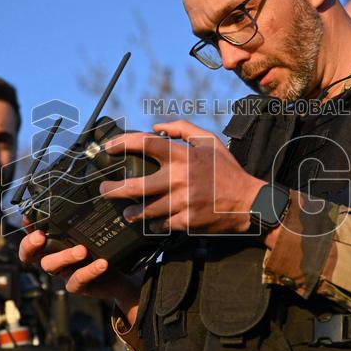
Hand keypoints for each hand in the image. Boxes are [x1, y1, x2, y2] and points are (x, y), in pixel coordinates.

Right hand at [19, 228, 139, 323]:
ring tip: (82, 250)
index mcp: (52, 243)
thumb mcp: (91, 231)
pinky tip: (101, 263)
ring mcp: (64, 272)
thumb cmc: (100, 247)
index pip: (30, 235)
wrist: (118, 274)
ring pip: (50, 267)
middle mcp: (53, 257)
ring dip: (64, 256)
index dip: (25, 228)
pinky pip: (77, 281)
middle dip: (30, 245)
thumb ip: (84, 217)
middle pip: (30, 255)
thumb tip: (91, 190)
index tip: (27, 218)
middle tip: (40, 236)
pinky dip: (88, 271)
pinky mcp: (78, 286)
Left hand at [99, 120, 264, 233]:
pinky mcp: (186, 221)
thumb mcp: (209, 141)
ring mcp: (182, 202)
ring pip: (144, 210)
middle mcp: (179, 179)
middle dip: (113, 189)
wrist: (248, 201)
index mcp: (183, 156)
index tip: (108, 147)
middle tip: (103, 189)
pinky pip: (161, 224)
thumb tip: (155, 126)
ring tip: (124, 212)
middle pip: (135, 185)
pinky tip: (148, 222)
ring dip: (130, 212)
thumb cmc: (226, 169)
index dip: (122, 143)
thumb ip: (182, 128)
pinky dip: (153, 223)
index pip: (146, 144)